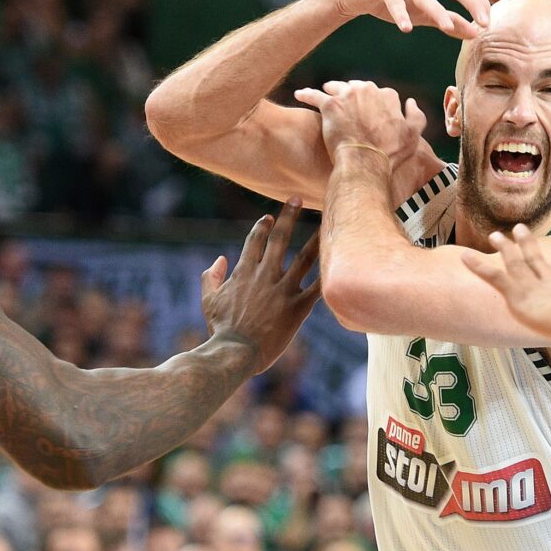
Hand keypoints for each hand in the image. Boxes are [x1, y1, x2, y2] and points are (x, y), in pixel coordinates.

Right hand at [200, 199, 320, 372]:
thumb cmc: (220, 329)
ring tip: (328, 221)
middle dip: (288, 216)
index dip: (262, 226)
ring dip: (316, 238)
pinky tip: (341, 263)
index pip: (255, 241)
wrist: (234, 352)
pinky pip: (317, 289)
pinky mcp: (297, 309)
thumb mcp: (208, 300)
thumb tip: (219, 259)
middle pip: (279, 239)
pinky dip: (328, 276)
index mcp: (244, 272)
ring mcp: (283, 291)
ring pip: (304, 258)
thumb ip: (210, 277)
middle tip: (298, 199)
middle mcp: (265, 276)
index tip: (270, 217)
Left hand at [294, 80, 427, 161]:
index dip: (376, 102)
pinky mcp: (329, 105)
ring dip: (332, 89)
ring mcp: (347, 96)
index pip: (381, 93)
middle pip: (358, 88)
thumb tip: (411, 102)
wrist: (366, 162)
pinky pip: (313, 96)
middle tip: (348, 104)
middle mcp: (367, 90)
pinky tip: (300, 94)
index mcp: (388, 96)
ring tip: (327, 93)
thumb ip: (416, 116)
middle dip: (354, 94)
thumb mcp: (413, 135)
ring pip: (337, 88)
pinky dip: (306, 94)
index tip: (371, 110)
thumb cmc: (390, 152)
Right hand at [327, 0, 491, 38]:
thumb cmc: (395, 0)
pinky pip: (394, 1)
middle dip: (471, 3)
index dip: (480, 3)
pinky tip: (405, 28)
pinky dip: (400, 14)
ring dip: (437, 11)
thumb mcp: (424, 14)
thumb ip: (449, 22)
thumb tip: (475, 33)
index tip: (488, 23)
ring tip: (446, 26)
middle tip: (483, 23)